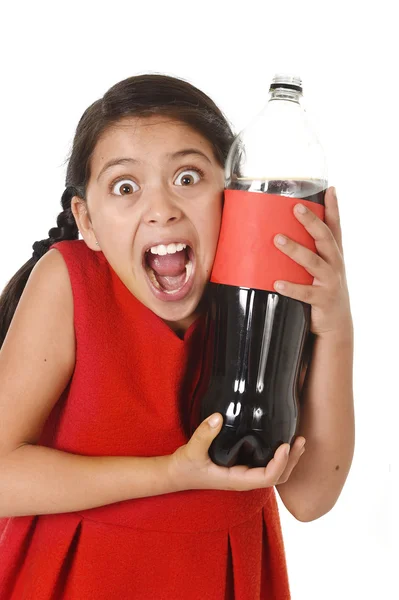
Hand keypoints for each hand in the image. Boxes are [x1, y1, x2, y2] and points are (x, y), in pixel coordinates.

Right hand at [168, 414, 305, 491]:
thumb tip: (218, 417)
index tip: (284, 445)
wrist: (176, 474)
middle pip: (278, 477)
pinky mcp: (242, 467)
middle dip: (291, 461)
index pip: (267, 477)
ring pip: (275, 473)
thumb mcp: (191, 450)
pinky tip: (281, 443)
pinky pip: (266, 466)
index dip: (279, 463)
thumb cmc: (184, 467)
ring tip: (298, 442)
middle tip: (300, 440)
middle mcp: (244, 480)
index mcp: (236, 480)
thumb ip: (204, 435)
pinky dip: (279, 457)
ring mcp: (244, 474)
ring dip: (289, 459)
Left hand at [273, 186, 352, 337]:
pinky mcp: (322, 299)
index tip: (330, 189)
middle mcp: (334, 264)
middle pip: (324, 238)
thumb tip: (278, 232)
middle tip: (295, 208)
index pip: (335, 226)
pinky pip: (305, 293)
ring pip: (313, 262)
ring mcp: (329, 281)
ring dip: (295, 250)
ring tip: (278, 239)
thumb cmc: (322, 289)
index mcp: (333, 253)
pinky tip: (277, 283)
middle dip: (311, 222)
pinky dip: (291, 287)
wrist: (335, 323)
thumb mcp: (321, 268)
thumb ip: (308, 251)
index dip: (333, 207)